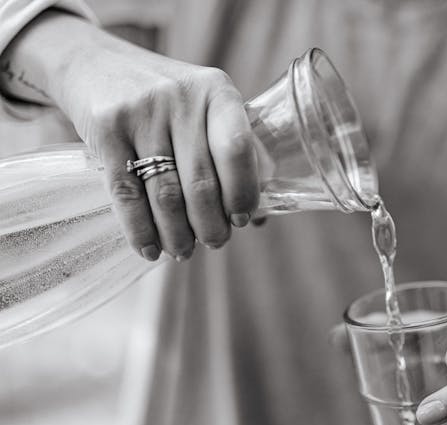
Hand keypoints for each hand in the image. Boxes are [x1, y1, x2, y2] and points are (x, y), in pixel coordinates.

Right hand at [4, 11, 258, 260]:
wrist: (96, 63)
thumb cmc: (169, 100)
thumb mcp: (207, 109)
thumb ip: (237, 155)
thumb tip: (261, 217)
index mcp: (218, 93)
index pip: (237, 150)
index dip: (242, 193)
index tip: (242, 218)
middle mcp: (181, 100)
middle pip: (201, 183)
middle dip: (211, 225)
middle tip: (214, 242)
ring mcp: (141, 114)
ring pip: (165, 195)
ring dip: (177, 235)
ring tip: (183, 250)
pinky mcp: (106, 129)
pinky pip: (126, 194)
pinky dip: (140, 230)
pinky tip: (149, 248)